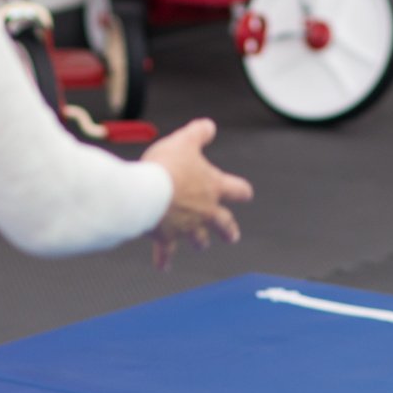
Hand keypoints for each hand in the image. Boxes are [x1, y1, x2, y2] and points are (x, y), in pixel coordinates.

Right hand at [139, 118, 253, 269]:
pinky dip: (164, 259)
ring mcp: (187, 226)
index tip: (245, 194)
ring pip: (199, 238)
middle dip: (228, 229)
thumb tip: (209, 126)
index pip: (237, 190)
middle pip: (224, 223)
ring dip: (200, 241)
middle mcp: (205, 210)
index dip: (241, 191)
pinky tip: (163, 267)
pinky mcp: (167, 236)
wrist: (147, 192)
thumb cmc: (168, 165)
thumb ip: (199, 133)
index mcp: (213, 186)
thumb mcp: (185, 141)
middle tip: (232, 235)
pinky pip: (166, 252)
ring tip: (201, 245)